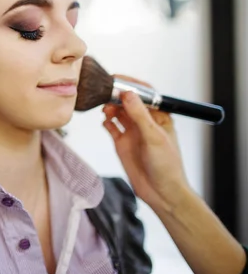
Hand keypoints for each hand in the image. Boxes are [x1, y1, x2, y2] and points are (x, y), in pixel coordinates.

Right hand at [102, 75, 189, 212]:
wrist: (161, 193)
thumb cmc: (167, 167)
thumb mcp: (153, 137)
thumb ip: (139, 115)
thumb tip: (128, 94)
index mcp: (159, 117)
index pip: (144, 94)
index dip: (131, 85)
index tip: (117, 80)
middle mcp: (145, 122)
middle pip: (128, 101)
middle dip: (117, 95)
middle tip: (106, 93)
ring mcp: (133, 132)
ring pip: (118, 112)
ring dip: (110, 108)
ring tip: (106, 109)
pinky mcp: (122, 143)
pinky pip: (111, 127)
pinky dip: (106, 122)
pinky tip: (105, 121)